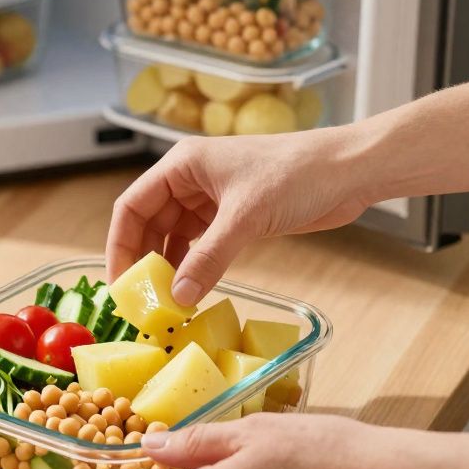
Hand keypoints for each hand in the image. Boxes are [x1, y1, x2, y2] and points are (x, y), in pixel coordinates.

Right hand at [107, 129, 372, 305]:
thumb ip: (209, 258)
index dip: (121, 244)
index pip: (132, 205)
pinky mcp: (235, 217)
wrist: (349, 172)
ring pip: (174, 238)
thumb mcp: (246, 217)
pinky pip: (201, 247)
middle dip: (143, 261)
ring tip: (165, 304)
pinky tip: (192, 292)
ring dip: (169, 269)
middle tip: (141, 302)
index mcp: (183, 165)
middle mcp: (191, 180)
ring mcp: (213, 199)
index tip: (120, 282)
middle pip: (150, 224)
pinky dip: (194, 268)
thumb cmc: (298, 174)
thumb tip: (178, 297)